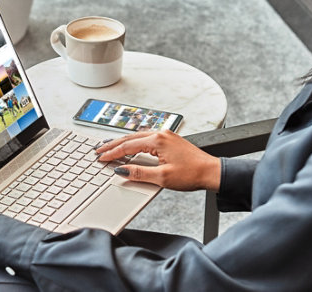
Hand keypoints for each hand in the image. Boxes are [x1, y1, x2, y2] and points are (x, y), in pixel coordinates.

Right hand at [95, 130, 220, 191]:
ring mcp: (166, 136)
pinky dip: (134, 142)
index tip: (101, 158)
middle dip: (113, 144)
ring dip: (122, 142)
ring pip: (137, 136)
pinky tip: (130, 146)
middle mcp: (161, 134)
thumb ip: (140, 173)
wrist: (212, 172)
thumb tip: (122, 171)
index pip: (127, 146)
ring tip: (110, 146)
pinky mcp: (170, 140)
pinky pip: (146, 138)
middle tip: (99, 150)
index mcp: (157, 140)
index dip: (112, 153)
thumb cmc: (192, 174)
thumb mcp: (162, 177)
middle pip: (130, 138)